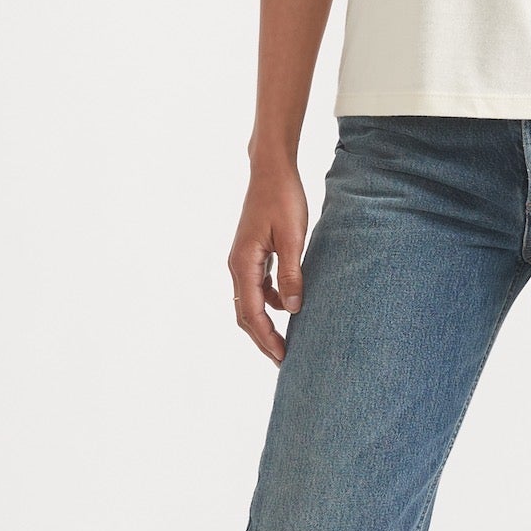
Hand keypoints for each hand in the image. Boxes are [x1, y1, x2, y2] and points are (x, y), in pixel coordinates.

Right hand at [228, 160, 308, 363]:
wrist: (271, 170)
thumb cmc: (282, 198)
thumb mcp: (293, 237)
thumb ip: (292, 274)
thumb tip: (292, 309)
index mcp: (243, 263)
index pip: (252, 313)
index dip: (266, 338)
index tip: (282, 357)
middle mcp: (238, 265)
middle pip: (246, 314)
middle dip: (262, 339)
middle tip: (283, 360)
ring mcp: (243, 260)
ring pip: (251, 302)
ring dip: (265, 323)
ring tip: (286, 340)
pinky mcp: (253, 254)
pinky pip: (258, 287)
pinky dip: (270, 302)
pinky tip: (288, 306)